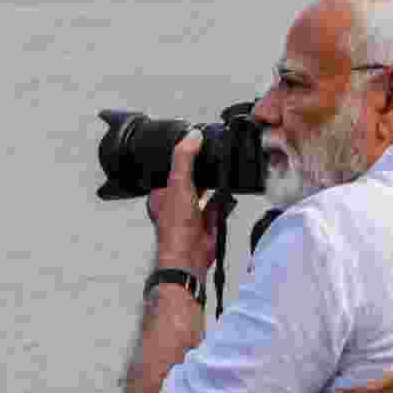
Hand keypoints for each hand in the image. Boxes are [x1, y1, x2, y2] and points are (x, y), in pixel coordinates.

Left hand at [146, 129, 233, 275]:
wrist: (189, 256)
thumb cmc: (176, 227)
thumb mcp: (179, 184)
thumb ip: (184, 159)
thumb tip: (192, 136)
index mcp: (163, 191)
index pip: (173, 166)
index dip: (184, 153)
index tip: (196, 139)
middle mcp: (176, 200)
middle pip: (191, 177)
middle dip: (202, 167)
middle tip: (214, 151)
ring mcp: (192, 211)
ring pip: (205, 189)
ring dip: (214, 181)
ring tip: (224, 166)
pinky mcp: (207, 220)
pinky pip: (218, 204)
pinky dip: (224, 198)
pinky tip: (230, 189)